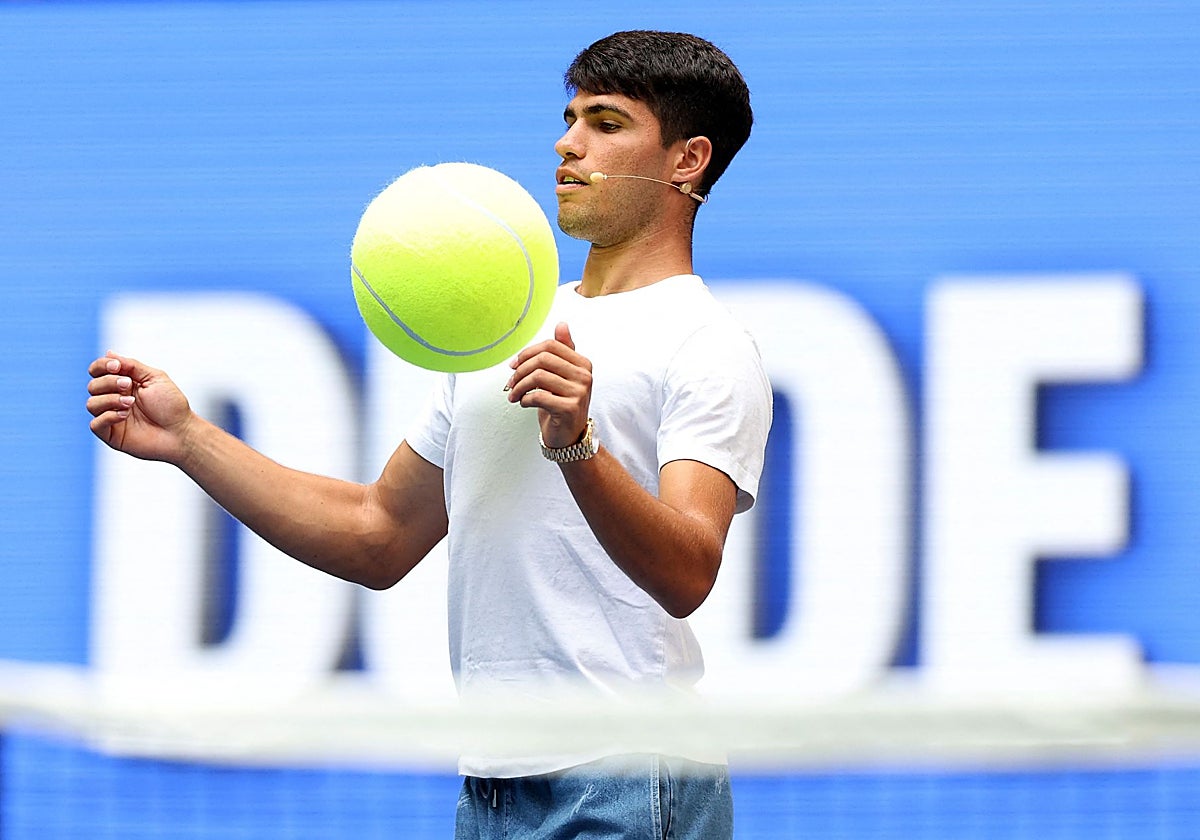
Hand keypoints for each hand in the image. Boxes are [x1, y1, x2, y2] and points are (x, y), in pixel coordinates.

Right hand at [86, 351, 193, 462]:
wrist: (181, 431)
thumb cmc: (172, 405)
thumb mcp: (154, 378)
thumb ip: (131, 365)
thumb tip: (109, 353)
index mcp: (123, 384)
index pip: (98, 370)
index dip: (101, 365)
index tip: (117, 367)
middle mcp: (114, 399)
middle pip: (93, 386)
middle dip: (109, 382)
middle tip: (128, 385)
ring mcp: (111, 417)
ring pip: (91, 404)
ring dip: (110, 400)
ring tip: (130, 403)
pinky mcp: (111, 435)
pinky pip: (95, 424)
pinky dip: (108, 416)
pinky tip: (125, 415)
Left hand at [506, 322, 592, 448]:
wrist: (568, 436)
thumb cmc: (561, 403)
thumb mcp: (562, 375)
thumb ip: (563, 351)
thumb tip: (562, 324)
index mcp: (583, 364)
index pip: (551, 346)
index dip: (527, 353)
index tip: (514, 365)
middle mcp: (585, 376)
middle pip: (543, 359)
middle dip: (520, 370)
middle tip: (510, 382)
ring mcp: (579, 392)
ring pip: (538, 377)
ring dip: (519, 386)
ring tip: (514, 394)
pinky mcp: (569, 408)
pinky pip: (538, 396)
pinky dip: (524, 400)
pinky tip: (523, 404)